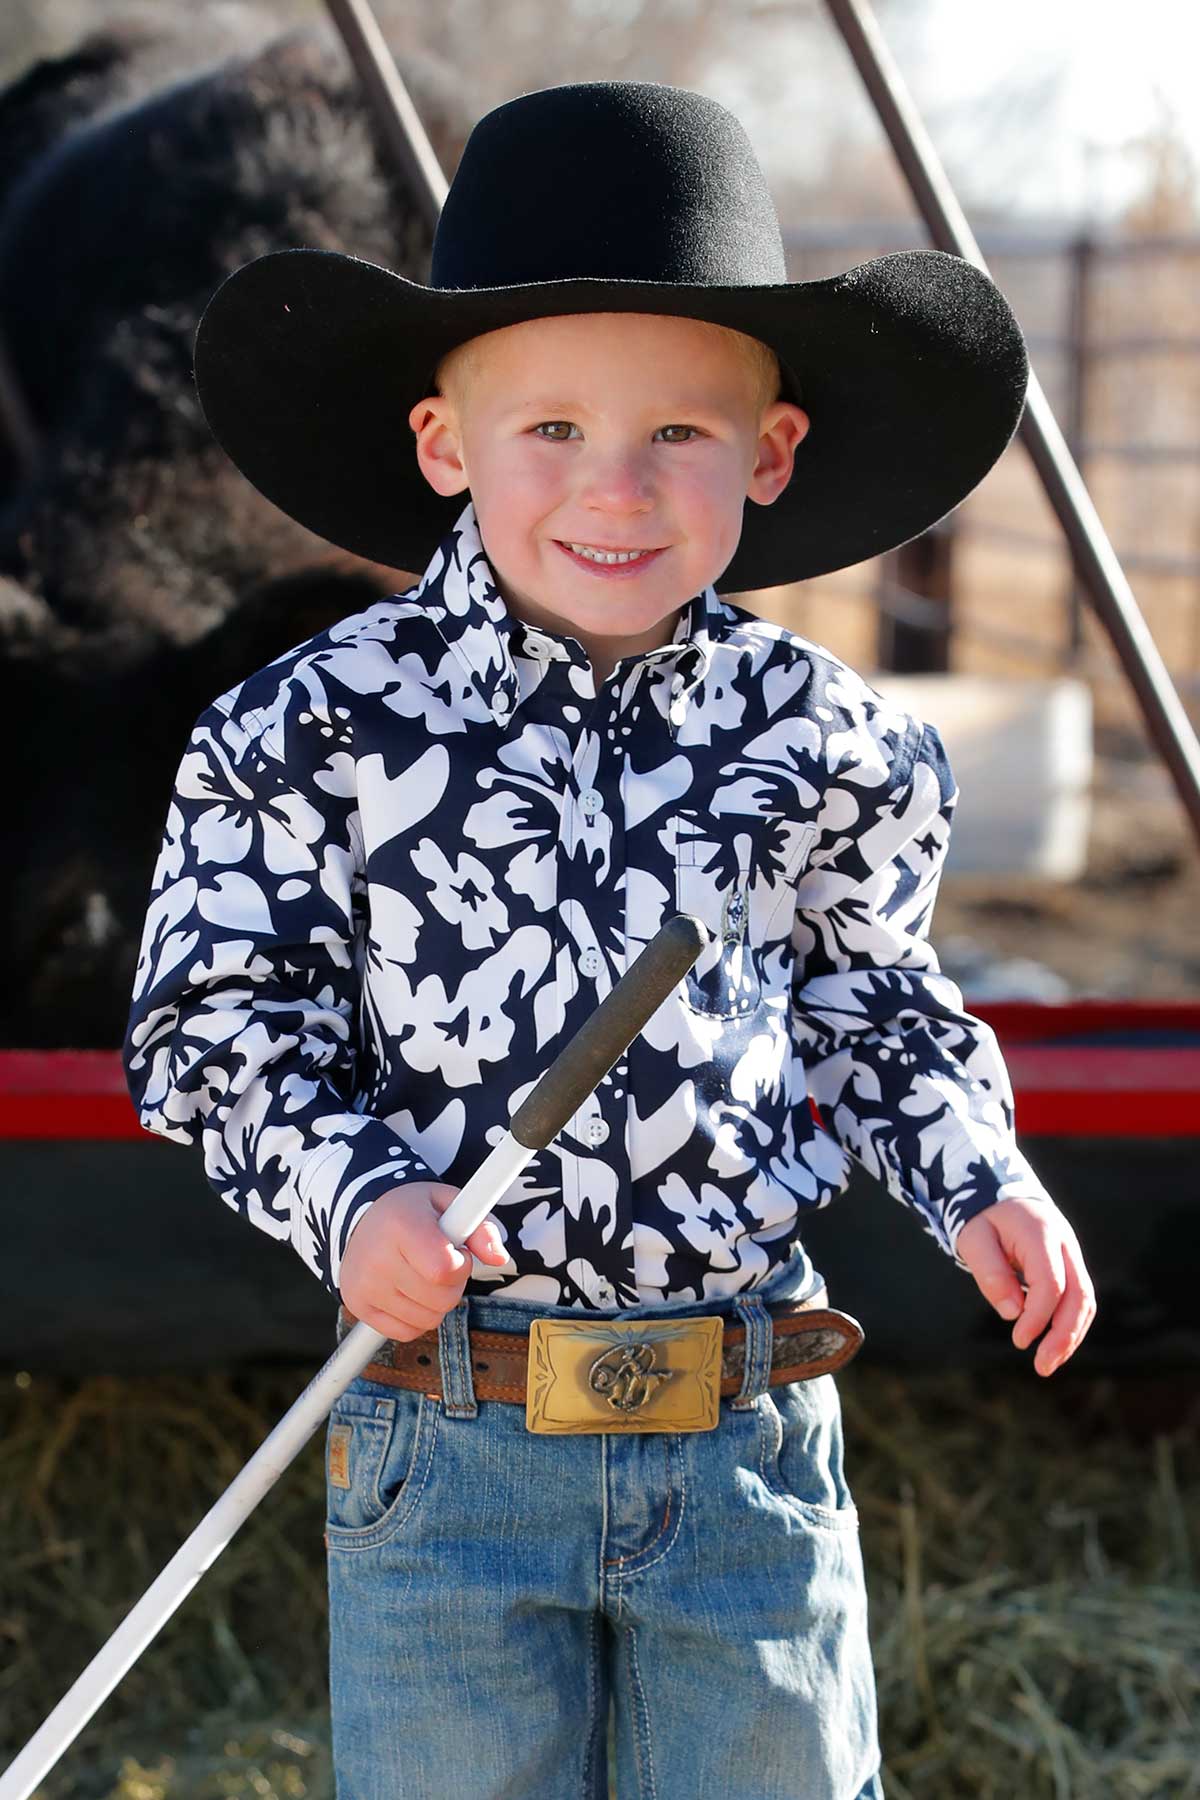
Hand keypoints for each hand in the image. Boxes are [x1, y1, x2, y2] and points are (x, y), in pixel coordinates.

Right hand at [338, 1182, 510, 1341]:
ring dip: (436, 1302)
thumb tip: (499, 1258)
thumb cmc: (413, 1211)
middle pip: (441, 1299)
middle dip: (453, 1284)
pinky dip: (417, 1317)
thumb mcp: (449, 1203)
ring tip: (423, 1274)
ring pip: (428, 1319)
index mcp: (401, 1225)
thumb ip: (480, 1228)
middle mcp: (377, 1258)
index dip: (461, 1265)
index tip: (456, 1251)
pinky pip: (407, 1331)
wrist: (364, 1218)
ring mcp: (365, 1286)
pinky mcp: (358, 1305)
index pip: (445, 1269)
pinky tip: (409, 1291)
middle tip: (440, 1262)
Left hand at [956, 1195, 1095, 1375]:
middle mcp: (1065, 1244)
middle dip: (1064, 1335)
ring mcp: (1072, 1254)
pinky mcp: (1070, 1265)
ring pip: (1085, 1301)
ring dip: (1071, 1336)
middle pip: (1079, 1296)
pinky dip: (1070, 1324)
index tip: (1018, 1341)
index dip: (1038, 1317)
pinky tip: (1052, 1345)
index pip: (1051, 1284)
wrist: (999, 1191)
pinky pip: (1079, 1298)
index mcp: (1041, 1234)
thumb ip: (991, 1273)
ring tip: (1048, 1364)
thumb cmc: (982, 1217)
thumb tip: (1012, 1312)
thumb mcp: (973, 1238)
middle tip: (1042, 1367)